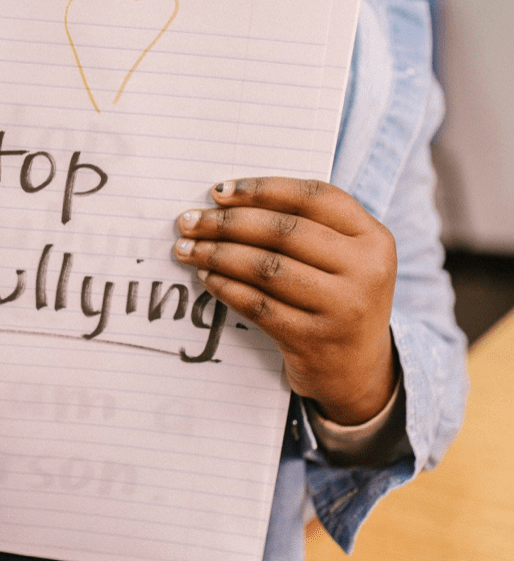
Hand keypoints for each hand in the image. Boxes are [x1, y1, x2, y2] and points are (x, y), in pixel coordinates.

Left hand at [174, 177, 396, 424]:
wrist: (357, 371)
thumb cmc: (337, 299)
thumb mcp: (343, 259)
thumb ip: (306, 227)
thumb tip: (227, 202)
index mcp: (373, 238)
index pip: (313, 197)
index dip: (262, 189)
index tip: (218, 191)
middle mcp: (364, 270)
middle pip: (284, 231)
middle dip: (227, 223)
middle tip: (189, 221)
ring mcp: (341, 308)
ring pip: (267, 268)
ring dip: (218, 254)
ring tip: (187, 248)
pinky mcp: (312, 340)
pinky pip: (257, 305)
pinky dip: (225, 287)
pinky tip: (206, 277)